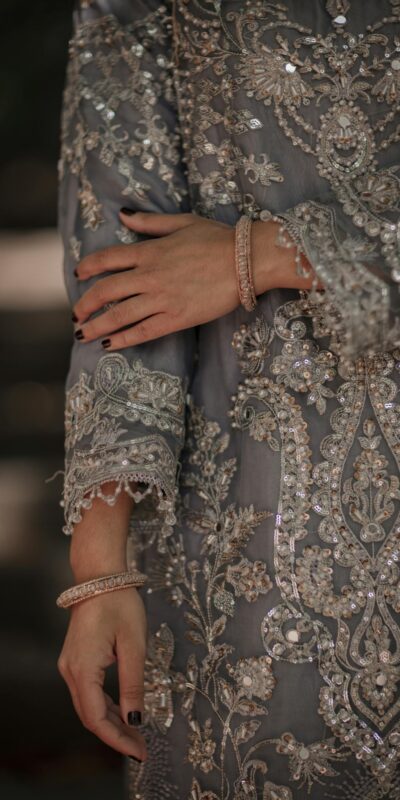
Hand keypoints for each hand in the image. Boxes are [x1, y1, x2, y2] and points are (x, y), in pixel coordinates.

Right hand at [57, 587, 147, 760]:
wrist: (100, 576)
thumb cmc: (119, 605)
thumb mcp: (134, 645)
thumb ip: (133, 684)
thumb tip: (135, 720)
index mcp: (83, 669)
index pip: (96, 718)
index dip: (117, 739)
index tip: (140, 752)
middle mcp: (70, 670)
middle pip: (90, 715)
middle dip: (115, 735)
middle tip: (142, 749)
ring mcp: (70, 665)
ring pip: (88, 705)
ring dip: (111, 722)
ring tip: (136, 735)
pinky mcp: (76, 659)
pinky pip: (88, 691)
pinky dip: (105, 706)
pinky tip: (123, 712)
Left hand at [72, 210, 239, 349]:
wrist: (247, 260)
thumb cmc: (219, 238)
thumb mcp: (182, 222)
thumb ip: (149, 222)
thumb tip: (122, 214)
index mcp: (149, 251)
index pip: (107, 259)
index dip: (88, 267)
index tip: (77, 274)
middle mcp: (149, 276)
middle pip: (105, 291)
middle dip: (85, 304)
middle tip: (76, 315)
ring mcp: (162, 298)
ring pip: (118, 315)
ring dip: (96, 326)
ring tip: (82, 335)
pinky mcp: (177, 318)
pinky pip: (143, 331)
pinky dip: (123, 339)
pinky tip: (109, 345)